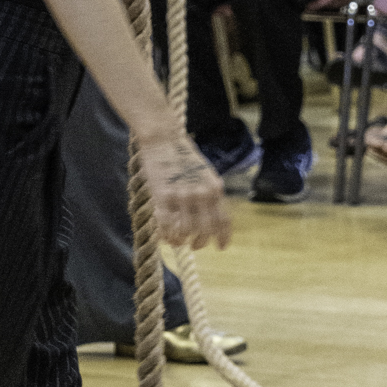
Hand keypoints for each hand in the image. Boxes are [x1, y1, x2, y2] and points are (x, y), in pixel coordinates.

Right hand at [137, 131, 230, 251]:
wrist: (164, 139)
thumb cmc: (183, 156)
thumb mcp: (204, 174)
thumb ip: (209, 195)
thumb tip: (211, 219)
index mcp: (215, 188)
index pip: (223, 220)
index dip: (223, 238)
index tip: (220, 247)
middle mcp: (202, 194)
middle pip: (206, 230)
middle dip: (200, 242)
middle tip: (195, 245)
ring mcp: (182, 195)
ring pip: (186, 231)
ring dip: (182, 240)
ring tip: (178, 240)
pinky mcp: (163, 196)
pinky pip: (166, 225)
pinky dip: (166, 235)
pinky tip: (165, 237)